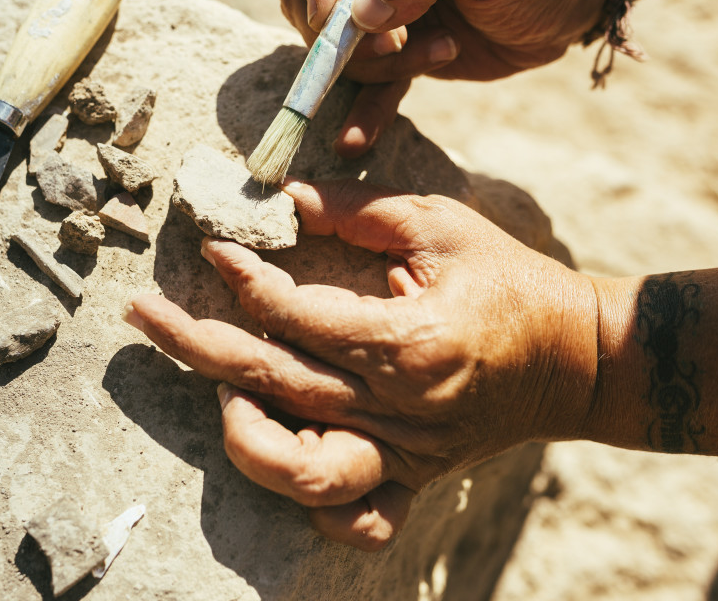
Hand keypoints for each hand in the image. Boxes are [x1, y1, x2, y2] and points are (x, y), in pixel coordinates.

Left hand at [124, 179, 599, 549]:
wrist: (577, 359)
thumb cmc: (508, 280)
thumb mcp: (441, 223)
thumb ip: (358, 210)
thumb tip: (281, 198)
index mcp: (406, 338)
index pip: (297, 315)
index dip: (244, 278)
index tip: (210, 245)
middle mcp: (398, 406)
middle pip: (272, 385)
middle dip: (193, 344)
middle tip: (141, 314)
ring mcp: (405, 452)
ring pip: (302, 471)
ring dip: (243, 435)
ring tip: (214, 393)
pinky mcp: (414, 478)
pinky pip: (356, 519)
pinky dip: (313, 508)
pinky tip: (284, 459)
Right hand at [271, 0, 606, 156]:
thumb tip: (362, 14)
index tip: (346, 10)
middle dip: (344, 31)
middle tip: (400, 38)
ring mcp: (378, 4)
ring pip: (331, 47)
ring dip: (377, 66)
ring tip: (442, 52)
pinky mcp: (397, 51)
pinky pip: (361, 85)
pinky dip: (359, 112)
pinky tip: (356, 141)